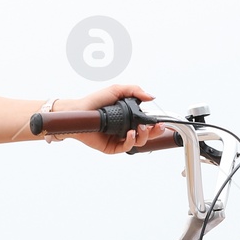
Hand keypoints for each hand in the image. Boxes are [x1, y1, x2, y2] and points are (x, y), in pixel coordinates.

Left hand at [54, 83, 175, 153]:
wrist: (79, 111)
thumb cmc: (95, 101)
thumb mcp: (117, 90)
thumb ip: (134, 91)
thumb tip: (151, 97)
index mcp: (129, 118)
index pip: (147, 123)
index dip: (155, 124)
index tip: (160, 122)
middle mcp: (125, 129)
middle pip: (146, 135)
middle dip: (154, 132)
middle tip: (156, 127)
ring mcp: (119, 139)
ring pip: (138, 143)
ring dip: (144, 136)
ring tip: (140, 128)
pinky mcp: (112, 147)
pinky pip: (126, 148)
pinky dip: (131, 141)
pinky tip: (130, 133)